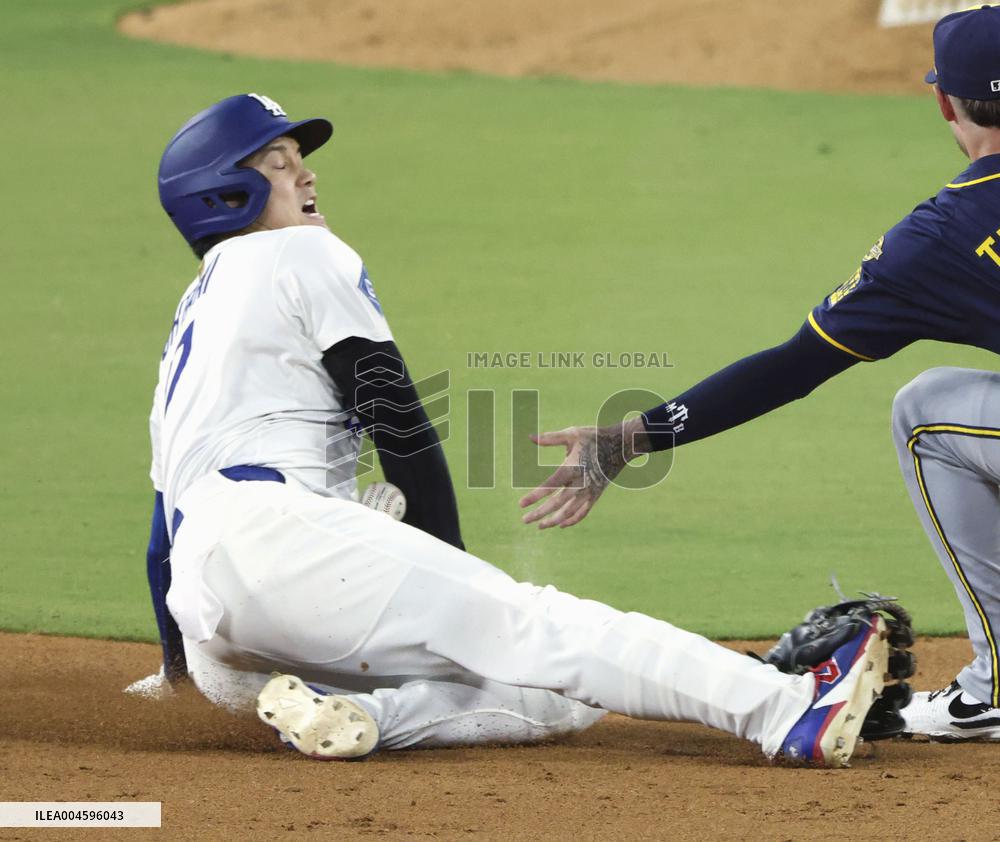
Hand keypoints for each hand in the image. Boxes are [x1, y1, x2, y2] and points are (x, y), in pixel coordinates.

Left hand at [518, 418, 648, 528]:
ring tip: (540, 526)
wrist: (620, 445)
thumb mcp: (572, 434)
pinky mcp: (596, 495)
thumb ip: (550, 438)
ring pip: (569, 512)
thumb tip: (529, 437)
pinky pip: (583, 512)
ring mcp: (589, 491)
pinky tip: (560, 525)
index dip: (535, 496)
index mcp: (572, 468)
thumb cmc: (594, 437)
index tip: (521, 504)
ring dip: (553, 520)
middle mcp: (581, 483)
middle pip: (557, 503)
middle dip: (539, 513)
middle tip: (524, 520)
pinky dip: (572, 520)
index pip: (549, 485)